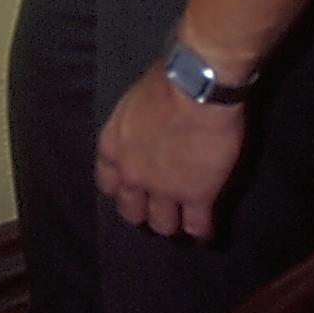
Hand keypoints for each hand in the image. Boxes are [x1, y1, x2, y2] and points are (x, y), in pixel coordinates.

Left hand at [95, 66, 248, 238]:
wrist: (199, 86)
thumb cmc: (168, 79)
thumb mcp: (135, 99)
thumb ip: (136, 123)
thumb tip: (148, 124)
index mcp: (114, 146)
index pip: (108, 183)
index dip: (121, 189)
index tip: (132, 191)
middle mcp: (133, 174)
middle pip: (131, 210)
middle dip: (143, 212)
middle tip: (156, 210)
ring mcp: (165, 189)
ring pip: (163, 224)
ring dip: (171, 224)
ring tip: (181, 223)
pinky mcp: (197, 196)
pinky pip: (197, 226)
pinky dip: (202, 232)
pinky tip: (206, 233)